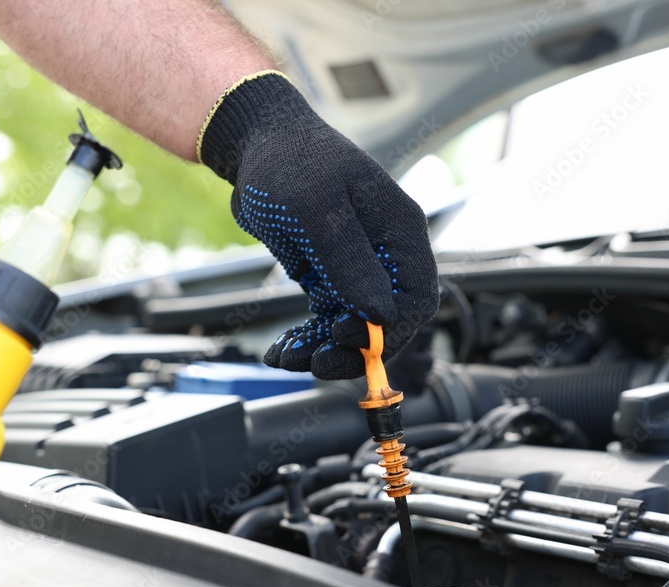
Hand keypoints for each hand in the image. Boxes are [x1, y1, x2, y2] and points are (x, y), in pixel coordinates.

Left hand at [198, 72, 438, 379]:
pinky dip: (306, 338)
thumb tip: (381, 313)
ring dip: (323, 350)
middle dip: (353, 348)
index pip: (416, 298)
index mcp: (398, 230)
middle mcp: (385, 251)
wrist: (252, 142)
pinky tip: (280, 349)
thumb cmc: (287, 161)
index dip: (389, 330)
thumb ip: (348, 261)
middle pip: (387, 320)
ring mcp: (358, 264)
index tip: (347, 339)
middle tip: (316, 363)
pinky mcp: (330, 273)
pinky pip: (327, 319)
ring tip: (285, 358)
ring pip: (354, 326)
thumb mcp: (315, 210)